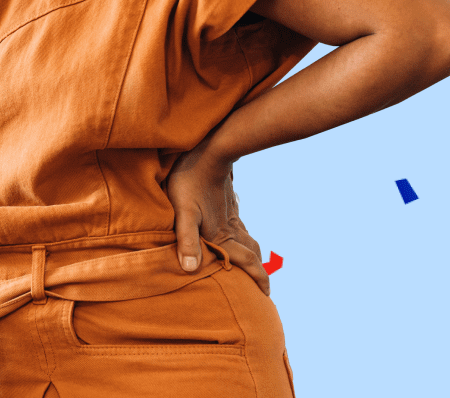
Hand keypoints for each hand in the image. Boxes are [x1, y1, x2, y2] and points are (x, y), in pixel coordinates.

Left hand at [167, 139, 271, 295]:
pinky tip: (238, 234)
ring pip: (247, 239)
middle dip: (258, 271)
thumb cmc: (190, 184)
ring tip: (253, 265)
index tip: (266, 295)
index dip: (257, 279)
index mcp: (222, 236)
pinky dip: (244, 237)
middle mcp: (231, 228)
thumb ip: (187, 241)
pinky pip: (239, 226)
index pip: (247, 262)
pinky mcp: (226, 204)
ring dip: (253, 254)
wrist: (207, 153)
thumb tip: (190, 269)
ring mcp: (231, 215)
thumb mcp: (184, 214)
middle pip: (251, 253)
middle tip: (263, 286)